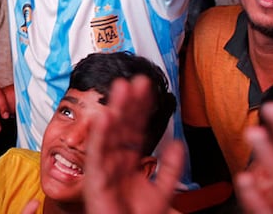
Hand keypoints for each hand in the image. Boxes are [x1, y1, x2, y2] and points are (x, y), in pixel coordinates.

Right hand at [83, 77, 184, 213]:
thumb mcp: (162, 192)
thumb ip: (170, 168)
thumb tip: (177, 142)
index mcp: (130, 162)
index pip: (136, 129)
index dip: (141, 108)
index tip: (147, 88)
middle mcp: (115, 161)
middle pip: (122, 126)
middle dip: (128, 103)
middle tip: (136, 80)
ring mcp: (104, 168)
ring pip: (109, 134)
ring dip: (115, 110)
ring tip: (121, 88)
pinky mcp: (95, 179)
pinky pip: (97, 154)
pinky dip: (100, 135)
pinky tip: (106, 117)